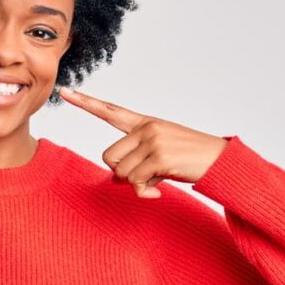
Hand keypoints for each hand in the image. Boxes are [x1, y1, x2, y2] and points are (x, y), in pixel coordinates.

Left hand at [58, 86, 228, 197]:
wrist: (220, 161)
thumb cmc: (188, 159)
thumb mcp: (158, 156)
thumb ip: (136, 161)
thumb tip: (117, 181)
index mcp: (145, 123)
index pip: (110, 111)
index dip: (85, 102)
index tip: (64, 91)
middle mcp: (147, 128)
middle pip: (109, 157)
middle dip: (122, 173)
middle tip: (144, 177)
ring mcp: (153, 140)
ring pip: (122, 172)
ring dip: (137, 184)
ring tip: (157, 180)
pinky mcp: (159, 156)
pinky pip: (135, 182)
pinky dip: (145, 192)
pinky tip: (158, 191)